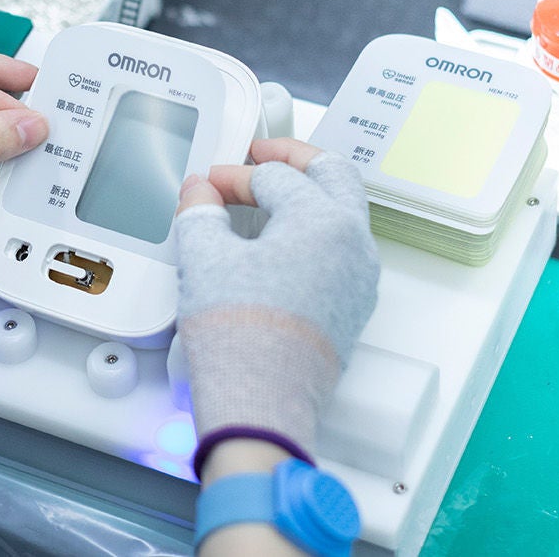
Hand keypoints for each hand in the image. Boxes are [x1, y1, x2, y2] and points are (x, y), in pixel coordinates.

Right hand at [172, 138, 377, 474]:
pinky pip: (341, 247)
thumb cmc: (241, 337)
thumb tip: (199, 192)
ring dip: (308, 192)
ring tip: (270, 193)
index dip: (233, 174)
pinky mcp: (353, 305)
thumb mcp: (204, 259)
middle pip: (331, 175)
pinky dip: (314, 229)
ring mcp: (359, 276)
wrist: (260, 405)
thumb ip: (200, 212)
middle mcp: (353, 243)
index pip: (275, 177)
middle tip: (260, 153)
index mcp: (323, 221)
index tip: (207, 184)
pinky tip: (281, 240)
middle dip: (294, 158)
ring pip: (342, 210)